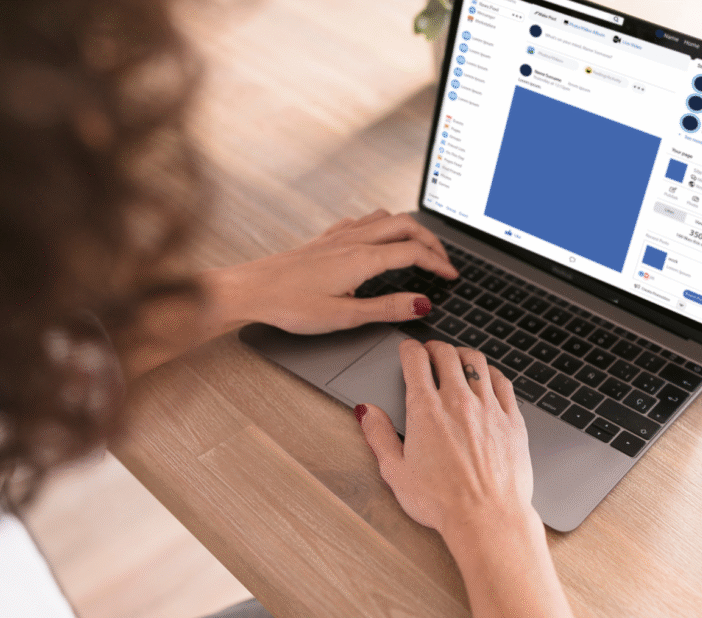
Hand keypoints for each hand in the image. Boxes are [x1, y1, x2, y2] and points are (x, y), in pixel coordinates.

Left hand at [203, 210, 457, 335]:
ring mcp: (337, 236)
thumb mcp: (344, 316)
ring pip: (385, 217)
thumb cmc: (289, 305)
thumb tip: (421, 303)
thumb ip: (387, 308)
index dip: (439, 263)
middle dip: (431, 241)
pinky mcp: (323, 239)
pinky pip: (362, 220)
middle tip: (443, 260)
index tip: (452, 276)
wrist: (249, 290)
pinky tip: (377, 238)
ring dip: (408, 229)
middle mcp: (352, 240)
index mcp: (362, 258)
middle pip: (406, 227)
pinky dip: (381, 225)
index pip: (413, 253)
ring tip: (418, 247)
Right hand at [356, 339, 535, 535]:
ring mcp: (488, 408)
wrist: (487, 518)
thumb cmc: (442, 502)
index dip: (409, 349)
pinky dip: (491, 373)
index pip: (416, 360)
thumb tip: (366, 412)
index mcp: (425, 410)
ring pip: (477, 361)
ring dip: (463, 355)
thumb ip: (379, 436)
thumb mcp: (396, 472)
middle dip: (435, 347)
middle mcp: (458, 401)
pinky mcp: (512, 420)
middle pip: (447, 354)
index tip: (408, 351)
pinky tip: (487, 379)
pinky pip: (503, 382)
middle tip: (430, 353)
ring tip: (458, 360)